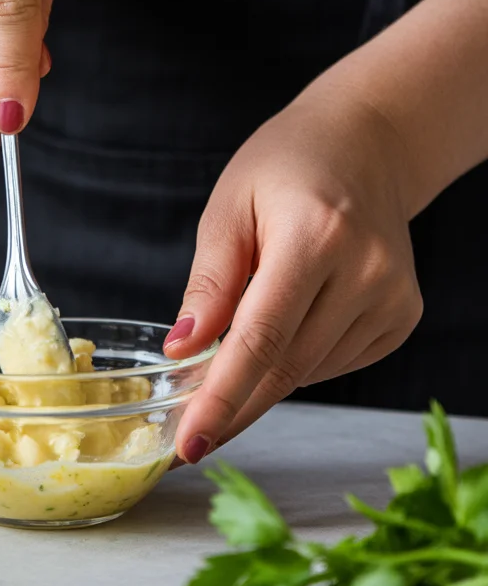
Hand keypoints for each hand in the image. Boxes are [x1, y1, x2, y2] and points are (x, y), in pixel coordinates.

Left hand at [164, 88, 423, 462]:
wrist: (367, 144)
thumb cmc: (287, 166)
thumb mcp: (228, 208)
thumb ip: (209, 282)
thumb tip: (182, 349)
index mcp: (315, 237)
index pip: (260, 340)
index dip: (221, 399)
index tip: (190, 442)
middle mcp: (365, 272)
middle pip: (284, 368)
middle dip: (232, 406)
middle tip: (189, 433)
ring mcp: (392, 298)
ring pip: (307, 373)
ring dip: (261, 378)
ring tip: (231, 349)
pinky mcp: (402, 316)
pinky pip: (333, 364)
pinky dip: (296, 362)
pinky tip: (287, 324)